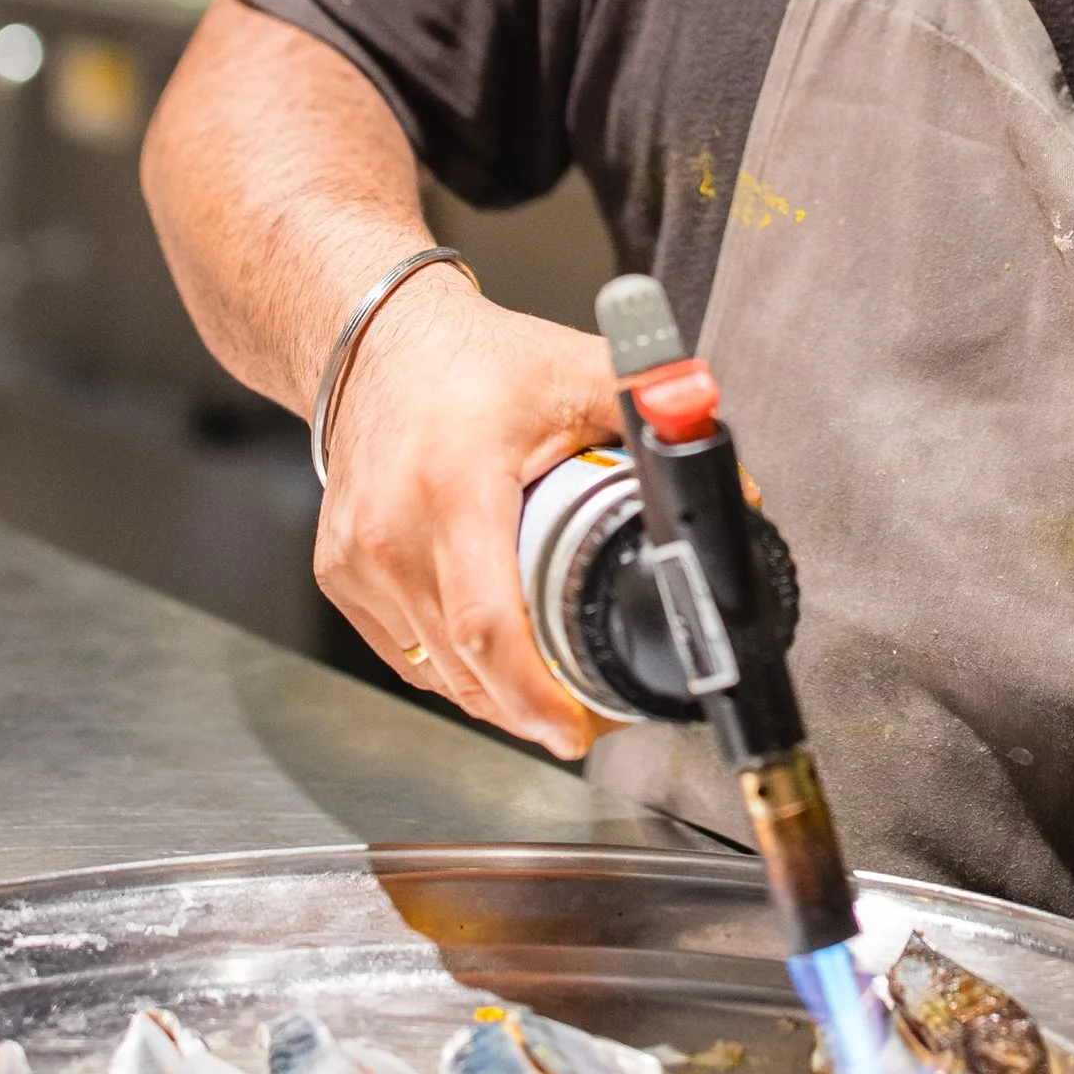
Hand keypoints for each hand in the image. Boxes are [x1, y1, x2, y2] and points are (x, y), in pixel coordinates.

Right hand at [313, 264, 623, 757]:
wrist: (378, 343)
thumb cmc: (474, 361)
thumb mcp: (578, 372)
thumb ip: (657, 419)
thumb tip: (735, 485)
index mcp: (453, 490)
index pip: (489, 626)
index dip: (533, 696)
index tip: (574, 730)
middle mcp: (394, 534)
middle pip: (465, 666)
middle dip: (531, 708)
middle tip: (587, 715)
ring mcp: (356, 561)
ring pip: (435, 671)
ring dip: (493, 695)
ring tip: (548, 689)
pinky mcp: (338, 574)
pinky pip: (404, 652)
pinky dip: (451, 668)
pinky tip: (492, 656)